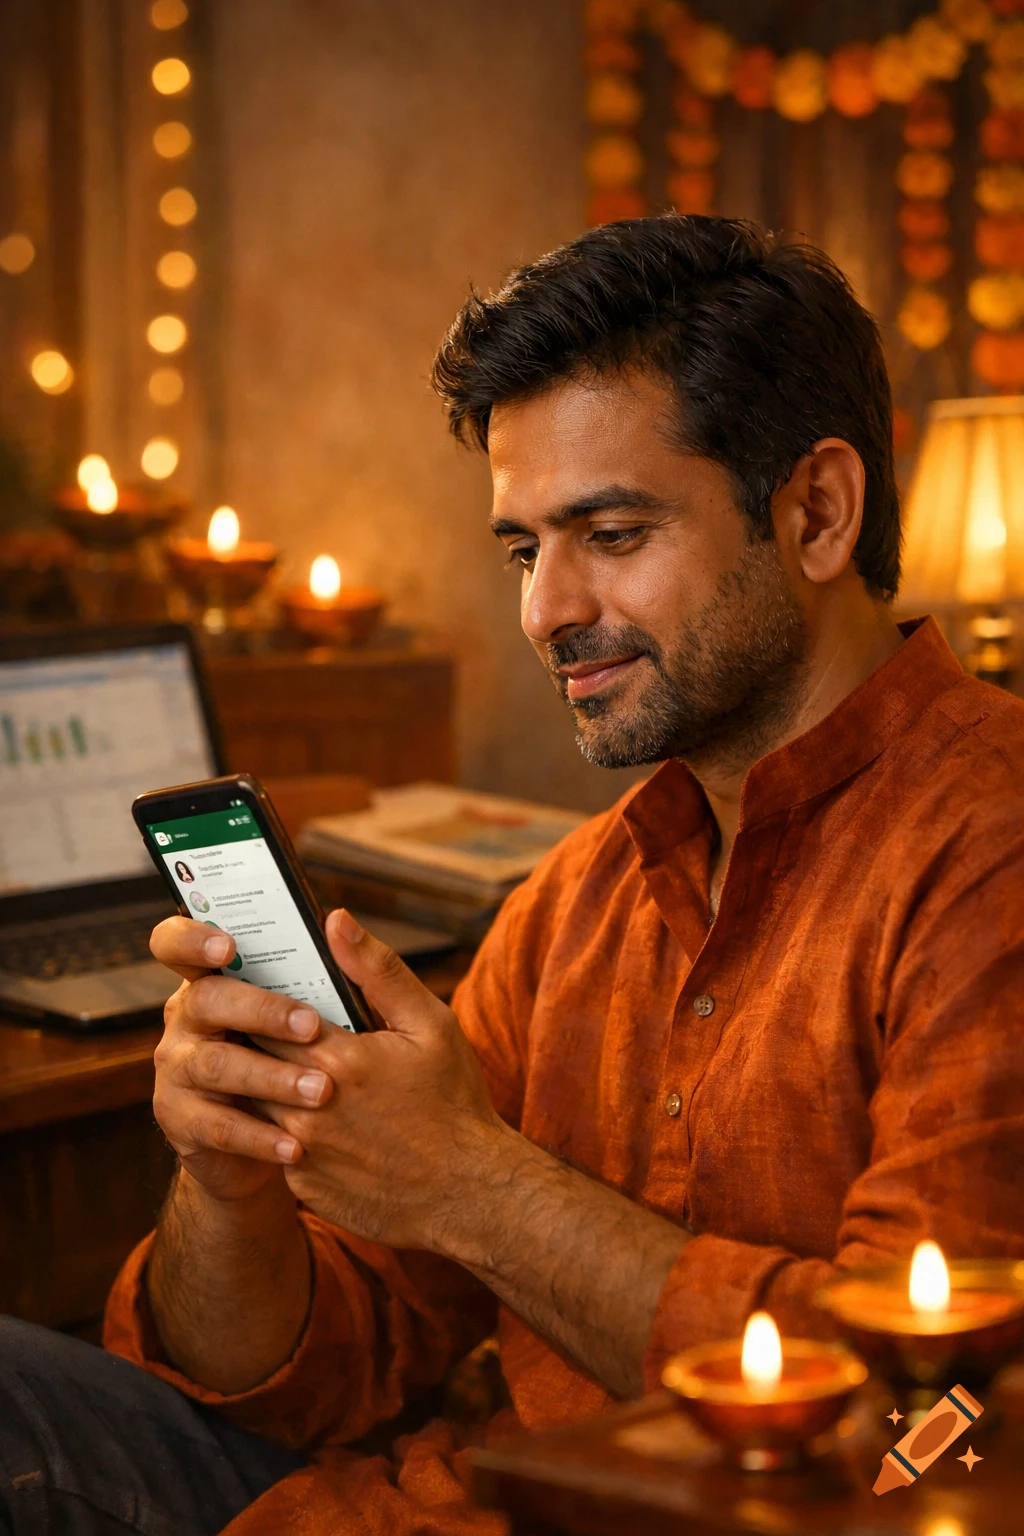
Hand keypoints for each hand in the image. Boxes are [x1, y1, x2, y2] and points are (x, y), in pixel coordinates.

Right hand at [149, 917, 334, 1202]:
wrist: (281, 1141)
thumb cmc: (306, 1057)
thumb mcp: (325, 1013)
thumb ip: (332, 968)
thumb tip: (339, 919)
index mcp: (213, 978)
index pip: (176, 943)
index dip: (192, 939)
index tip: (227, 946)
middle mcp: (187, 1017)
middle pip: (206, 1000)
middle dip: (260, 1010)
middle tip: (312, 1026)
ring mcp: (177, 1068)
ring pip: (215, 1065)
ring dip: (270, 1077)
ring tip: (321, 1090)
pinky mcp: (180, 1119)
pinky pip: (216, 1126)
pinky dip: (259, 1136)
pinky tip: (297, 1144)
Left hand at [257, 909, 510, 1252]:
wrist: (469, 1193)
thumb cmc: (454, 1103)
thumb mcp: (429, 1025)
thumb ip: (377, 971)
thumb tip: (335, 920)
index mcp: (338, 1059)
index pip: (264, 1017)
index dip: (254, 1001)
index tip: (251, 986)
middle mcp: (308, 1107)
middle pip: (249, 1060)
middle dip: (248, 1039)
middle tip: (251, 1022)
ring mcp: (303, 1152)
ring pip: (252, 1106)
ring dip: (255, 1084)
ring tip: (268, 1066)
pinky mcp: (304, 1185)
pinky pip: (270, 1148)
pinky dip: (275, 1129)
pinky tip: (300, 1117)